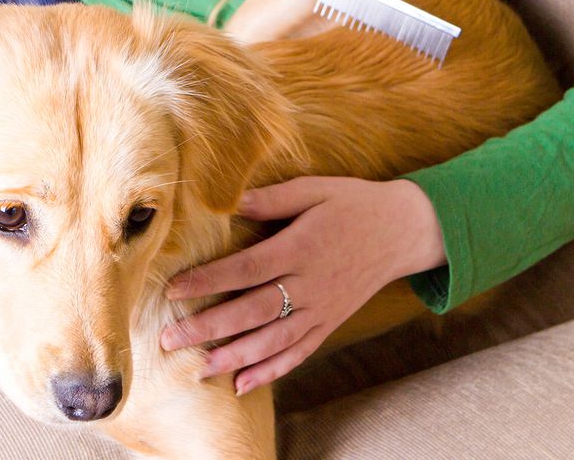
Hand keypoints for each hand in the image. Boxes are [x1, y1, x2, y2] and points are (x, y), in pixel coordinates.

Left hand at [160, 177, 445, 394]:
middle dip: (209, 327)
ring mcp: (322, 308)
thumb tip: (230, 201)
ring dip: (234, 357)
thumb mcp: (315, 189)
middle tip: (170, 339)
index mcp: (302, 247)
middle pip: (253, 311)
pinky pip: (299, 352)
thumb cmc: (353, 203)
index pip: (247, 268)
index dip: (209, 280)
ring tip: (199, 367)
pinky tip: (242, 384)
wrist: (404, 230)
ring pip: (274, 340)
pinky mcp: (330, 322)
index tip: (174, 289)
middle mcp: (311, 284)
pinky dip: (271, 370)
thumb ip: (272, 198)